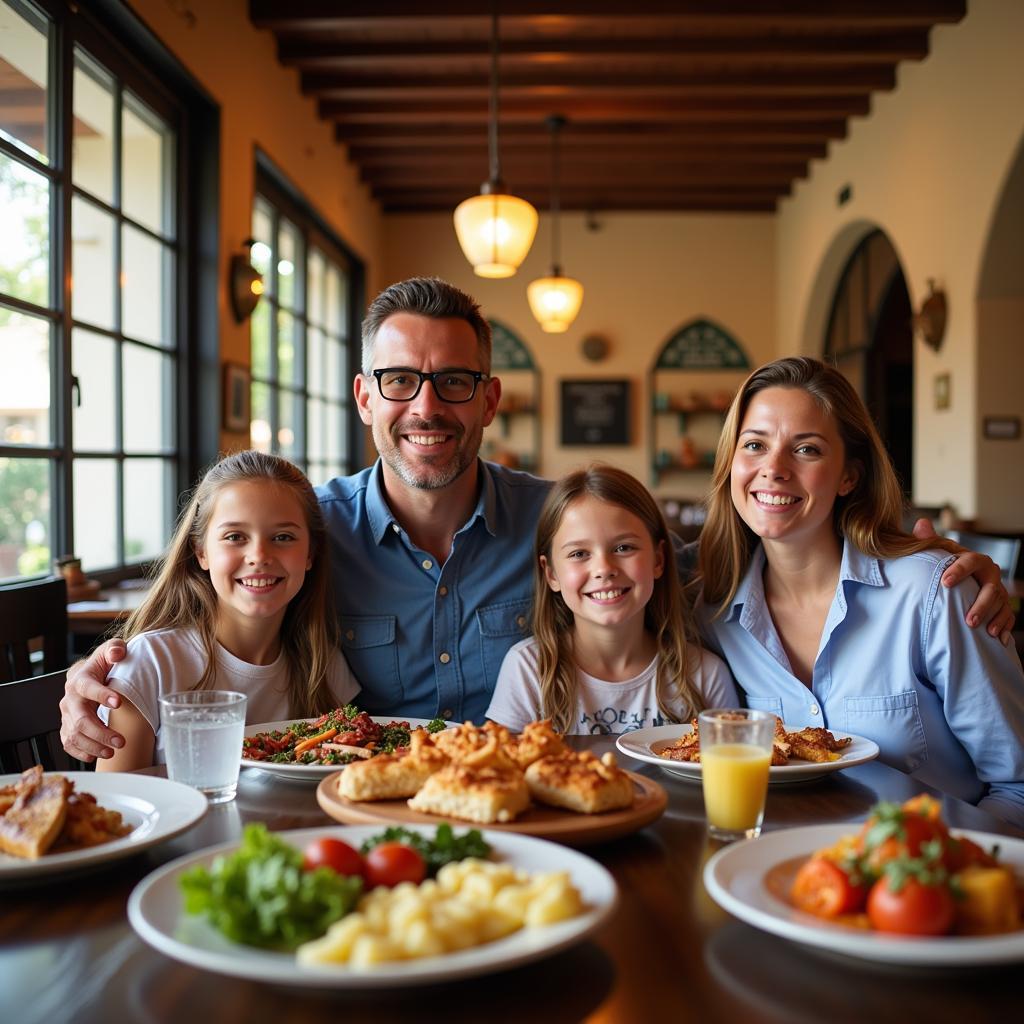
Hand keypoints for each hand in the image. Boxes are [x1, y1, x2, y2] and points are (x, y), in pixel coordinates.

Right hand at [58, 638, 127, 760]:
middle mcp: (70, 699)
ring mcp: (67, 715)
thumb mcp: (111, 650)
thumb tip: (118, 653)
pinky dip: (80, 752)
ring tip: (112, 751)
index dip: (102, 695)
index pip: (88, 688)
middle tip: (120, 741)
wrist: (88, 675)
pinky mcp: (67, 727)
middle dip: (100, 732)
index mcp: (80, 680)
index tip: (118, 703)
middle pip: (81, 720)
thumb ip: (115, 648)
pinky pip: (68, 743)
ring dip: (93, 746)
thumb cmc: (103, 664)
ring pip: (74, 735)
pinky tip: (94, 756)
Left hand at [913, 518, 1014, 643]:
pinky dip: (1004, 627)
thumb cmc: (944, 567)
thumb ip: (929, 541)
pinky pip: (1008, 617)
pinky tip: (997, 638)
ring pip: (1001, 604)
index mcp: (974, 560)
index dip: (959, 570)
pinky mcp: (1002, 607)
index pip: (970, 561)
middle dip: (981, 604)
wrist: (957, 583)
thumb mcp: (936, 554)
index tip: (945, 582)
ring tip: (982, 630)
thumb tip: (921, 524)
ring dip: (993, 618)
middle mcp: (990, 575)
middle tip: (968, 620)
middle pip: (991, 588)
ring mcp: (999, 592)